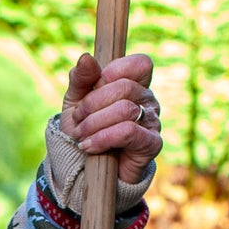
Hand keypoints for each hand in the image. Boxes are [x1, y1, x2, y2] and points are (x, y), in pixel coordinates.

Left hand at [55, 52, 162, 184]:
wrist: (85, 170)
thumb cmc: (83, 131)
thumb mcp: (75, 102)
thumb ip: (81, 79)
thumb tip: (86, 58)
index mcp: (135, 85)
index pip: (140, 64)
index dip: (113, 72)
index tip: (91, 89)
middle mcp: (148, 101)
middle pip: (125, 87)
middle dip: (92, 104)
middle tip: (77, 120)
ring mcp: (153, 122)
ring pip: (125, 110)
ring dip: (93, 124)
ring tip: (79, 136)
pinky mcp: (151, 145)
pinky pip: (128, 132)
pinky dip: (102, 138)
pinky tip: (89, 146)